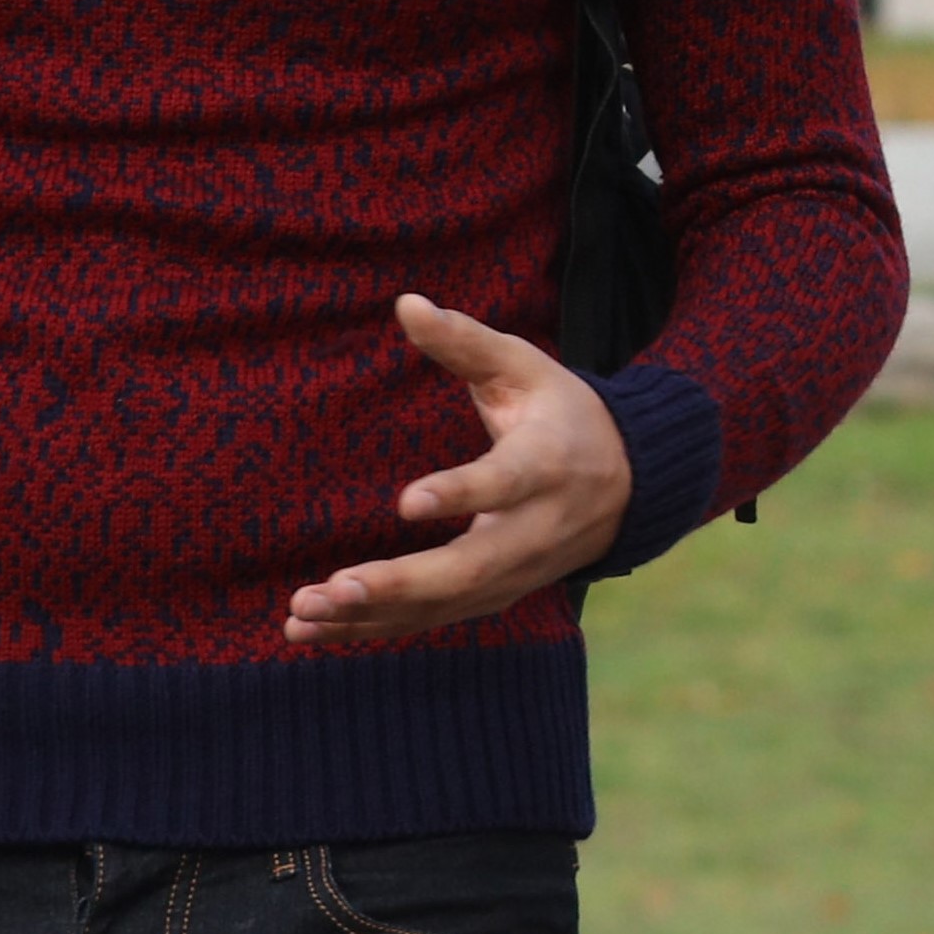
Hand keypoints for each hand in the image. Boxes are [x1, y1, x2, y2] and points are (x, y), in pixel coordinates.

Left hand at [283, 296, 640, 646]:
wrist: (629, 483)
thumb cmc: (562, 412)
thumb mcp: (526, 368)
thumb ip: (466, 342)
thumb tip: (405, 303)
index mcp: (548, 465)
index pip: (505, 483)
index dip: (461, 493)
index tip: (407, 501)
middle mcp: (536, 530)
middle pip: (471, 568)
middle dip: (400, 583)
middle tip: (334, 589)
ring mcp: (518, 572)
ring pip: (446, 603)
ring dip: (373, 614)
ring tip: (304, 613)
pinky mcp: (495, 595)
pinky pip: (432, 618)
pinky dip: (372, 628)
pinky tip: (311, 630)